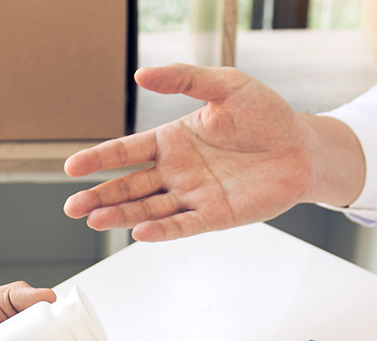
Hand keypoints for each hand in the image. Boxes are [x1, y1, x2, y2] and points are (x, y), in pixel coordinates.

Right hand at [62, 63, 365, 241]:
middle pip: (130, 186)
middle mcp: (178, 171)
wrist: (304, 146)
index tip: (72, 167)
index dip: (100, 159)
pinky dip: (161, 229)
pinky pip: (183, 224)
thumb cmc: (267, 115)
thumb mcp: (225, 85)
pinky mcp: (215, 215)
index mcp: (173, 140)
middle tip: (72, 206)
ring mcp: (194, 195)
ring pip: (149, 208)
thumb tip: (141, 74)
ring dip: (121, 215)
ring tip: (94, 221)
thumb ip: (184, 78)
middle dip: (100, 196)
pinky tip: (139, 231)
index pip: (127, 152)